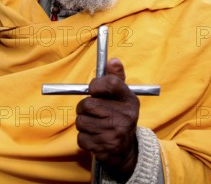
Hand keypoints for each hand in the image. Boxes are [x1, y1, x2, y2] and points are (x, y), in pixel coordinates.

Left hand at [76, 58, 139, 181]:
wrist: (127, 151)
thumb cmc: (120, 117)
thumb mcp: (123, 97)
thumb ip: (116, 78)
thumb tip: (113, 61)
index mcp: (128, 100)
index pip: (110, 83)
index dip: (96, 85)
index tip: (93, 89)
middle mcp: (124, 116)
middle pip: (88, 104)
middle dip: (84, 108)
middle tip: (92, 112)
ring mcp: (115, 132)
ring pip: (81, 122)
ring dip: (84, 124)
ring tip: (95, 125)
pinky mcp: (105, 147)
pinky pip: (81, 138)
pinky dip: (84, 138)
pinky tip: (95, 137)